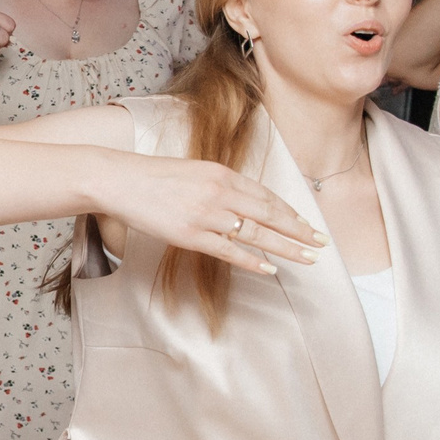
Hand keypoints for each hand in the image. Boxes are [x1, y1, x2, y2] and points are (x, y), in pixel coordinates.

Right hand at [93, 149, 321, 276]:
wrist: (118, 180)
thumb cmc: (151, 176)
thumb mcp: (192, 171)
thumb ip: (218, 185)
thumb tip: (240, 202)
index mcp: (221, 174)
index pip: (265, 195)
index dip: (290, 212)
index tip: (307, 224)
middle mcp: (219, 193)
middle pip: (270, 214)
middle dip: (299, 231)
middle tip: (321, 243)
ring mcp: (206, 215)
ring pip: (256, 234)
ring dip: (285, 248)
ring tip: (307, 258)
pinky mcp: (190, 235)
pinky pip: (229, 250)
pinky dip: (252, 260)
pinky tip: (270, 268)